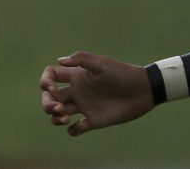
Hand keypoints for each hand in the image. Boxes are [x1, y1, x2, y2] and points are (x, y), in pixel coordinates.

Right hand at [39, 51, 153, 136]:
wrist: (144, 90)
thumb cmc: (122, 73)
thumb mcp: (101, 63)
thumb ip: (80, 59)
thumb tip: (58, 60)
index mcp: (76, 76)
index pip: (51, 76)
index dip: (45, 81)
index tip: (52, 87)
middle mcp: (77, 91)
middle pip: (50, 97)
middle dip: (46, 103)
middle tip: (58, 108)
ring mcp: (84, 106)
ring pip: (59, 114)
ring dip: (55, 117)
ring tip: (65, 118)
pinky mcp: (94, 120)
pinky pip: (76, 129)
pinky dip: (72, 130)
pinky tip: (78, 126)